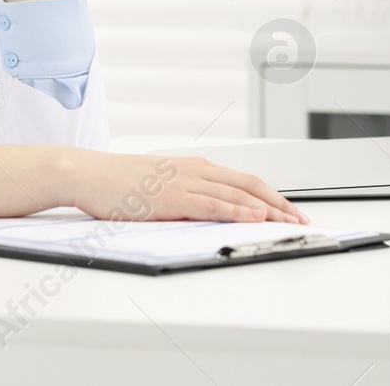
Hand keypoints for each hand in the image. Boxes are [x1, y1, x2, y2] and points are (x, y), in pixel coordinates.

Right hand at [60, 149, 310, 224]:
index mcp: (194, 167)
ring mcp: (185, 182)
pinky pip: (214, 204)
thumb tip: (206, 211)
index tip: (290, 210)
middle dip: (280, 203)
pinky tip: (256, 217)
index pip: (244, 180)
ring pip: (238, 193)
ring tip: (291, 222)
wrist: (87, 173)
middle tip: (302, 219)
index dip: (271, 195)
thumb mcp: (159, 185)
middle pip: (250, 184)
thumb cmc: (117, 183)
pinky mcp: (173, 197)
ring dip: (269, 209)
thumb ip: (185, 194)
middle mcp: (195, 170)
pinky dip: (239, 210)